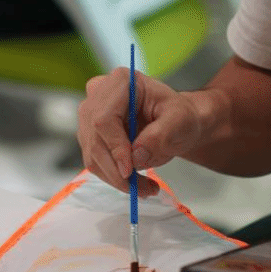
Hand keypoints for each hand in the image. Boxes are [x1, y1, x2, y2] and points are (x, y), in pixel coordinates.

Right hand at [77, 67, 207, 197]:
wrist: (176, 122)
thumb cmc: (180, 115)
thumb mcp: (181, 120)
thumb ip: (161, 135)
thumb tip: (136, 157)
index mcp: (121, 81)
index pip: (104, 119)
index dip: (114, 147)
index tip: (130, 171)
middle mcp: (98, 95)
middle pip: (94, 139)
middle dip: (117, 171)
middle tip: (143, 189)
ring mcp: (90, 115)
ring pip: (93, 155)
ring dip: (117, 178)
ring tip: (146, 188)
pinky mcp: (90, 135)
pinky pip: (95, 162)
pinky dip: (114, 177)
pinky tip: (136, 183)